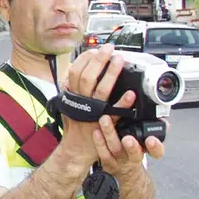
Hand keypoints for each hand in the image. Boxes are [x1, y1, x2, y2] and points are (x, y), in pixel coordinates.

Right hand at [59, 44, 124, 166]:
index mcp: (73, 96)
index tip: (95, 50)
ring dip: (111, 73)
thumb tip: (70, 75)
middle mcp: (82, 102)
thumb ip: (70, 91)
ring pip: (101, 89)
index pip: (75, 72)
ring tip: (119, 60)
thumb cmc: (75, 127)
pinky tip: (130, 94)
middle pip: (87, 76)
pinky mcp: (105, 123)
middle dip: (99, 59)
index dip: (85, 59)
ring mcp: (94, 112)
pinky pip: (115, 111)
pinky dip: (123, 102)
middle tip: (109, 49)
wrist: (77, 149)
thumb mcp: (68, 106)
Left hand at [93, 100, 167, 174]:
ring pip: (115, 149)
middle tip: (127, 138)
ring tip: (105, 120)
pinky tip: (96, 131)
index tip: (151, 140)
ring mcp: (120, 161)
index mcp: (147, 151)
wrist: (128, 173)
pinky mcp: (108, 162)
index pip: (156, 151)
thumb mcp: (148, 142)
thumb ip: (155, 129)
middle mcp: (134, 157)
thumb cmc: (137, 151)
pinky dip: (99, 142)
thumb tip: (164, 121)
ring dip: (109, 134)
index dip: (155, 147)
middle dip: (131, 146)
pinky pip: (103, 153)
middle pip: (134, 152)